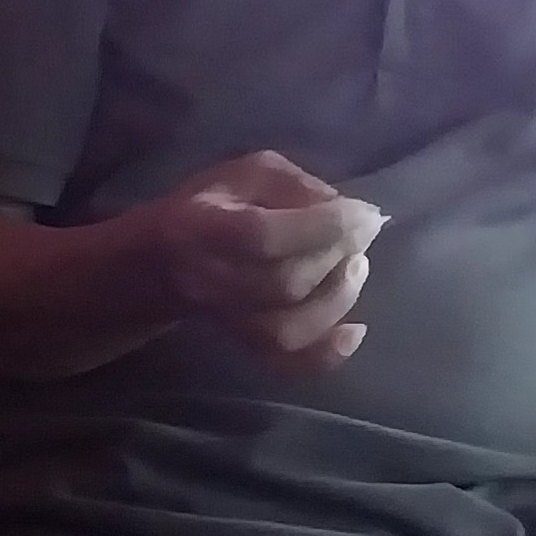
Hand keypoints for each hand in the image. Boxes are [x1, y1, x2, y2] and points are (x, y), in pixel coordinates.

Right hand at [154, 151, 382, 371]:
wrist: (170, 256)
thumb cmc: (218, 202)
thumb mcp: (253, 172)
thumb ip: (297, 186)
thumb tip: (345, 213)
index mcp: (201, 224)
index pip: (263, 235)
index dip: (323, 227)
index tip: (364, 213)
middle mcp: (205, 279)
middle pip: (281, 285)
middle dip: (336, 257)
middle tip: (362, 234)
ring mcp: (222, 318)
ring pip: (286, 330)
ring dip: (337, 299)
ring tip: (355, 267)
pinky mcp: (241, 345)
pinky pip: (285, 363)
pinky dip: (326, 354)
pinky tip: (353, 332)